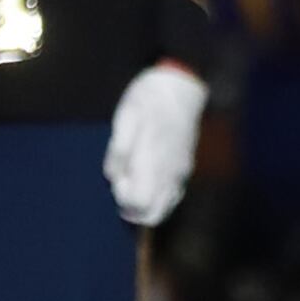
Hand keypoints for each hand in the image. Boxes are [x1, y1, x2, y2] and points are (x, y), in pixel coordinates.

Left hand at [105, 61, 207, 225]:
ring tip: (134, 178)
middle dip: (132, 208)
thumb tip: (113, 176)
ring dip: (145, 203)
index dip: (123, 200)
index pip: (139, 204)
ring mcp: (180, 171)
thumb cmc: (149, 98)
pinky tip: (148, 176)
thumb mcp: (126, 115)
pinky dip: (158, 196)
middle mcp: (170, 172)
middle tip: (123, 184)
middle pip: (152, 214)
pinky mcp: (186, 167)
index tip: (118, 180)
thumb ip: (119, 149)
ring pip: (164, 208)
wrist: (182, 86)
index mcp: (153, 160)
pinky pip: (173, 196)